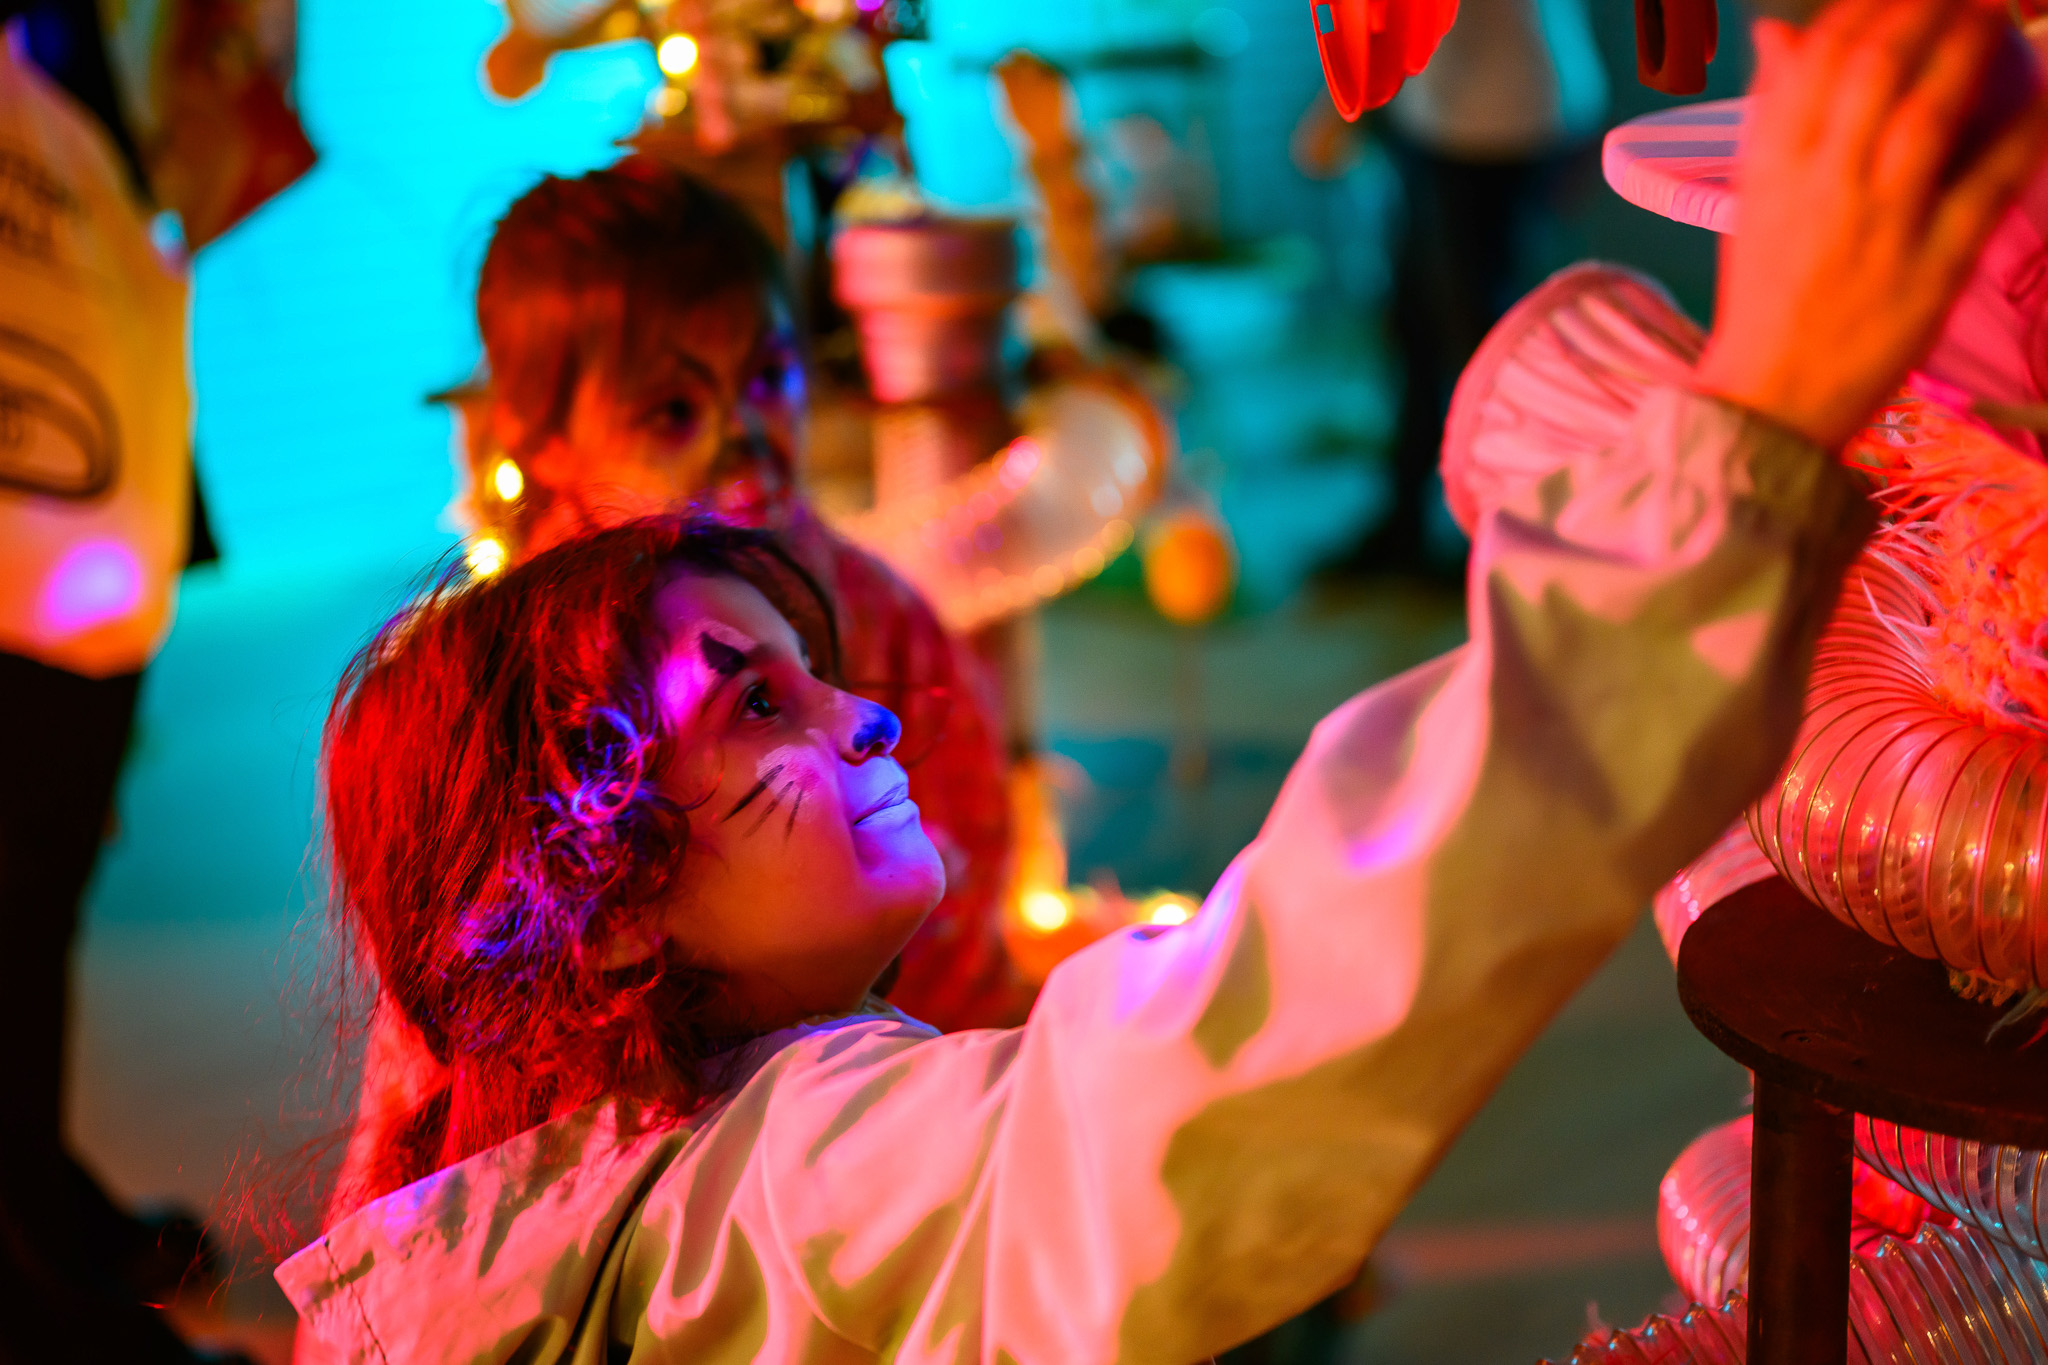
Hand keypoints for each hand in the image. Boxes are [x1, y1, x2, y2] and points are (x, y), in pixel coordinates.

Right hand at [1694, 0, 2047, 449]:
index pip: (1818, 59)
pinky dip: (2020, 133)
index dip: (1866, 7)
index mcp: (1771, 169)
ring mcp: (1877, 228)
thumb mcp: (1753, 200)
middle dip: (1925, 10)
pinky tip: (2043, 98)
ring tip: (1997, 18)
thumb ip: (1772, 115)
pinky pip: (1985, 185)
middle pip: (1875, 69)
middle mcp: (1820, 188)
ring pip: (1927, 114)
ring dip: (1969, 52)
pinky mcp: (1930, 269)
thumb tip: (1778, 34)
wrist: (1770, 400)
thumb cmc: (1765, 297)